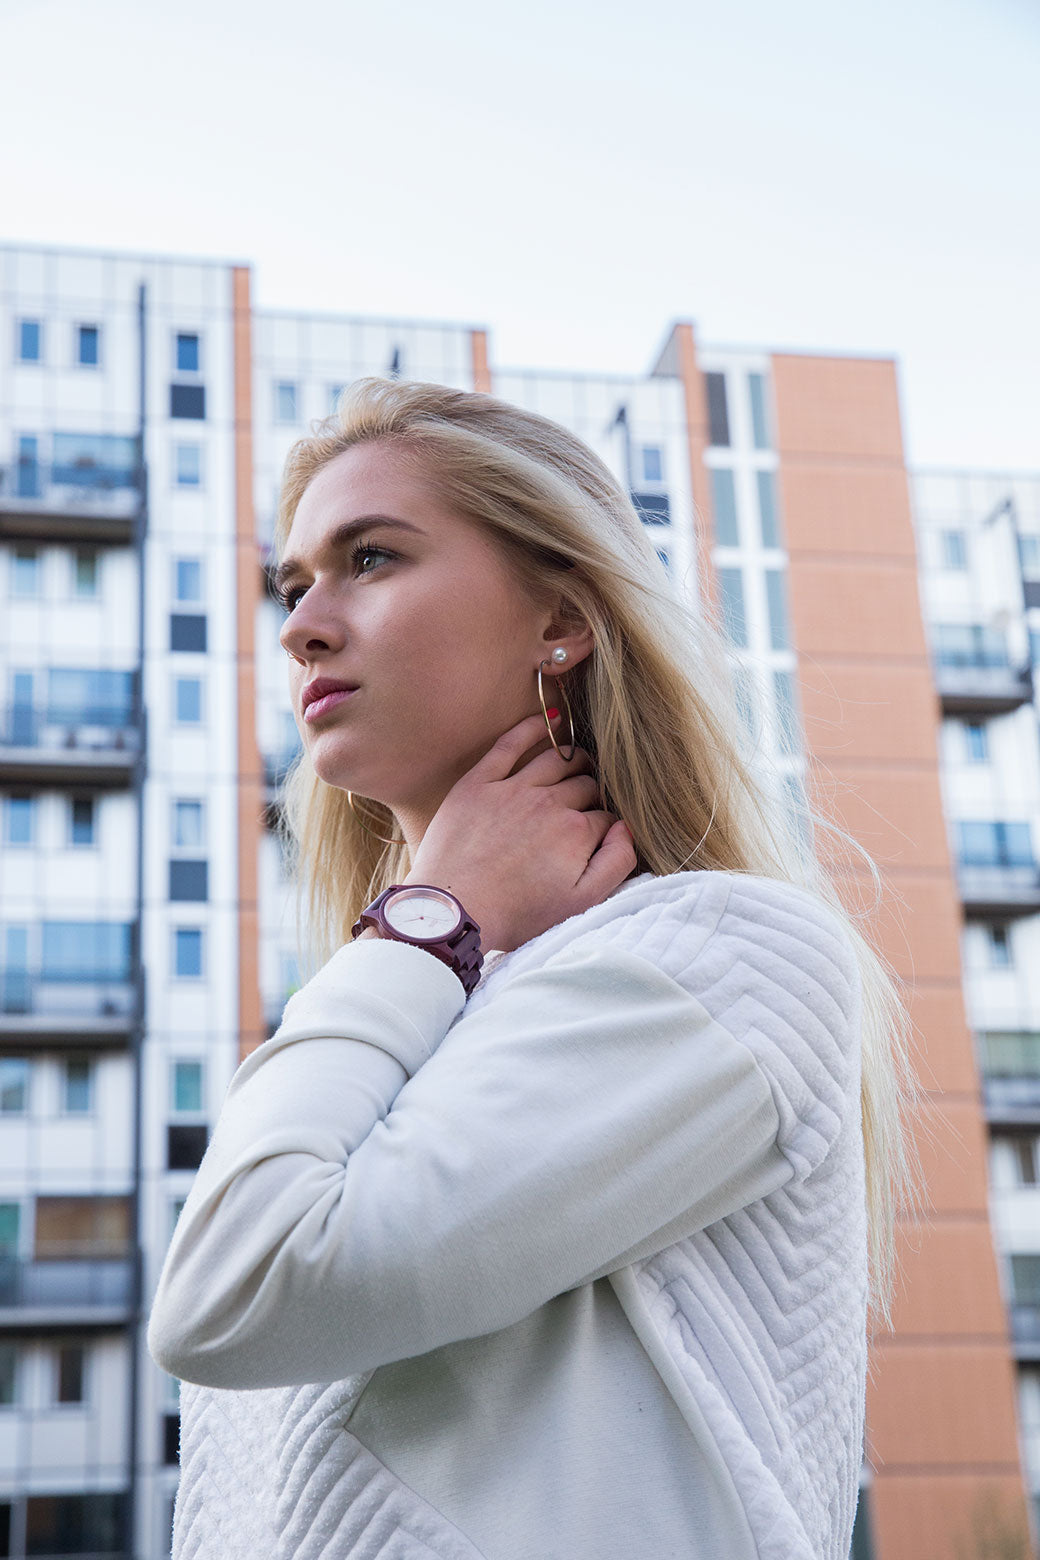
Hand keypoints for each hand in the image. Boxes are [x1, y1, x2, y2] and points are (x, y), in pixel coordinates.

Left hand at [404, 711, 638, 953]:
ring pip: (555, 760)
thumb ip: (616, 863)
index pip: (606, 816)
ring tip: (579, 762)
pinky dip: (532, 729)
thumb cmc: (516, 915)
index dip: (607, 826)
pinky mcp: (478, 783)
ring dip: (574, 758)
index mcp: (576, 832)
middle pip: (584, 784)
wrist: (454, 912)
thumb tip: (627, 828)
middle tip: (591, 799)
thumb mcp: (581, 904)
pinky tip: (549, 722)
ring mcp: (512, 789)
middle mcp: (548, 802)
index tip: (601, 835)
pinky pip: (509, 744)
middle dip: (594, 790)